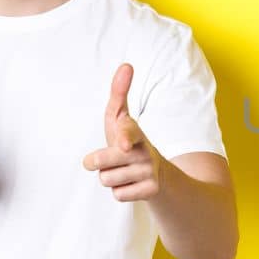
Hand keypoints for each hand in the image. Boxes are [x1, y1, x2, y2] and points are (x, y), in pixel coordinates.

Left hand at [82, 63, 162, 201]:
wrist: (159, 174)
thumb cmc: (130, 141)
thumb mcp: (122, 119)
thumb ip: (119, 94)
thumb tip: (127, 64)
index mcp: (136, 131)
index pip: (128, 132)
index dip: (124, 137)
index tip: (123, 143)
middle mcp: (146, 150)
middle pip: (104, 162)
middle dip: (98, 162)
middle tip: (105, 158)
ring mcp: (150, 171)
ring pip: (107, 179)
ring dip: (110, 176)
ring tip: (122, 170)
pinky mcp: (151, 190)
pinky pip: (118, 194)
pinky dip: (120, 191)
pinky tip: (131, 183)